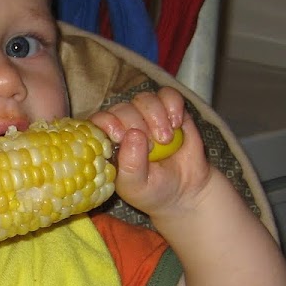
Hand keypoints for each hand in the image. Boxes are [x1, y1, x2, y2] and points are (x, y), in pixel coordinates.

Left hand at [89, 87, 211, 217]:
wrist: (186, 190)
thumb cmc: (153, 191)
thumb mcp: (137, 187)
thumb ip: (131, 166)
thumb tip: (133, 134)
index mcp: (108, 143)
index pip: (99, 122)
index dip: (109, 123)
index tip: (122, 136)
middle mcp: (124, 125)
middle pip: (123, 108)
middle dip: (138, 124)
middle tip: (154, 146)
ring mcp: (147, 115)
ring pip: (145, 99)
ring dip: (156, 116)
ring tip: (166, 138)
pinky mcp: (169, 109)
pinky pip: (168, 94)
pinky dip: (173, 105)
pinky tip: (177, 123)